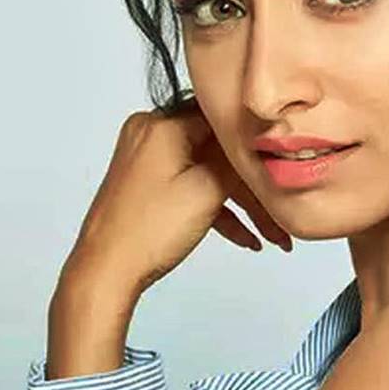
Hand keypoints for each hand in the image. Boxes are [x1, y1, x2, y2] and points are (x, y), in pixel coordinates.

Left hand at [65, 96, 290, 301]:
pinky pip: (191, 186)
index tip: (283, 157)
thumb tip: (259, 140)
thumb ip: (235, 160)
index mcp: (162, 124)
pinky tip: (245, 237)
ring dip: (240, 203)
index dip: (256, 138)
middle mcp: (152, 133)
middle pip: (217, 149)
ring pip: (208, 172)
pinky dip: (216, 207)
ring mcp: (148, 158)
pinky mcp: (147, 182)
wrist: (105, 271)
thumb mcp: (207, 189)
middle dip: (252, 183)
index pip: (222, 117)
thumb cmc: (149, 230)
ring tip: (272, 234)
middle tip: (281, 207)